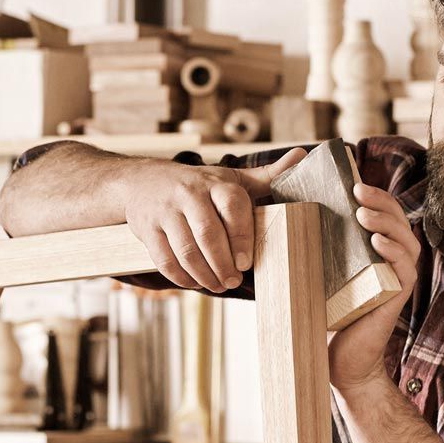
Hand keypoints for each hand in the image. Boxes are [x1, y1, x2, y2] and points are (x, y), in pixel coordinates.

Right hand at [123, 148, 308, 291]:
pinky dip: (181, 277)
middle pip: (208, 234)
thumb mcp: (229, 177)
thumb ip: (266, 176)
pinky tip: (194, 282)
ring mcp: (165, 212)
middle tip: (233, 281)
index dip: (241, 236)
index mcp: (215, 183)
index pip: (232, 206)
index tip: (246, 262)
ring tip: (217, 285)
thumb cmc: (196, 184)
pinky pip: (164, 259)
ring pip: (186, 250)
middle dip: (223, 264)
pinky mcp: (147, 230)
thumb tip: (302, 157)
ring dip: (204, 275)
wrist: (141, 181)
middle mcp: (189, 194)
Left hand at [328, 182, 419, 395]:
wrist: (339, 363)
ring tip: (363, 213)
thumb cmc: (329, 318)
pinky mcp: (397, 299)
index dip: (376, 196)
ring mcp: (398, 281)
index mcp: (378, 254)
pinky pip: (405, 270)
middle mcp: (393, 264)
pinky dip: (393, 253)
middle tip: (357, 189)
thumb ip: (316, 250)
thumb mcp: (321, 276)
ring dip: (387, 223)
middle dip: (381, 201)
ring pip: (406, 241)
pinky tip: (376, 242)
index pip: (385, 216)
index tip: (352, 182)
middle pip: (400, 221)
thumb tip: (282, 221)